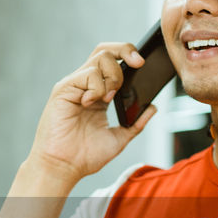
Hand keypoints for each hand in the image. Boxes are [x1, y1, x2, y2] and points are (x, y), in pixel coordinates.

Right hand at [28, 43, 158, 184]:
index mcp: (98, 93)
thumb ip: (136, 123)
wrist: (64, 168)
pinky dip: (97, 88)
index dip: (128, 55)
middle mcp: (85, 85)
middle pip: (105, 50)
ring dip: (113, 77)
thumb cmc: (84, 156)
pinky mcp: (63, 89)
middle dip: (125, 51)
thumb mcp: (119, 138)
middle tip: (138, 64)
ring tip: (108, 100)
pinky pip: (87, 74)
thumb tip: (153, 107)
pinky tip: (91, 103)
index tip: (143, 64)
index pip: (113, 61)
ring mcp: (74, 85)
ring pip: (100, 57)